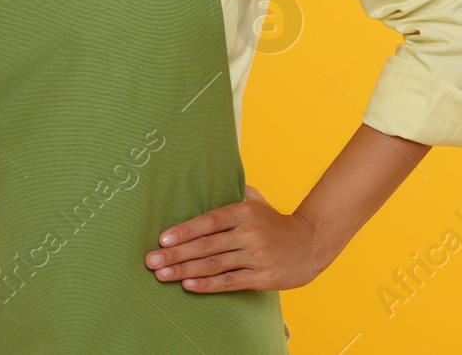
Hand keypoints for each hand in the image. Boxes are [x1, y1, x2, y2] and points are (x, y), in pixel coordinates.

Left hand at [143, 185, 327, 291]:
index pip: (209, 221)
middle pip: (206, 245)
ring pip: (214, 265)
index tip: (162, 239)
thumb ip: (232, 193)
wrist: (310, 244)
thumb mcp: (257, 201)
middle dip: (175, 254)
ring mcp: (256, 257)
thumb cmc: (274, 222)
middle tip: (151, 261)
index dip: (185, 231)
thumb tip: (206, 176)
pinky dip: (208, 285)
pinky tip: (188, 285)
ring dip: (185, 271)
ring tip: (162, 275)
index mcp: (244, 212)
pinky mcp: (262, 278)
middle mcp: (249, 234)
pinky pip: (230, 282)